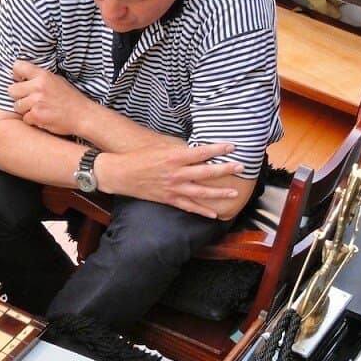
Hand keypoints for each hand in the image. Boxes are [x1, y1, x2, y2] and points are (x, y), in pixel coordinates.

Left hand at [9, 60, 93, 136]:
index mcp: (42, 75)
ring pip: (16, 106)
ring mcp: (36, 101)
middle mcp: (38, 87)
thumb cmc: (70, 98)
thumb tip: (23, 76)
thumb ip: (39, 77)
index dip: (16, 75)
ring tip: (38, 109)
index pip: (17, 67)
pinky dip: (32, 120)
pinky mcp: (36, 115)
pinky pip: (24, 118)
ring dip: (25, 110)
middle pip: (11, 90)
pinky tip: (42, 117)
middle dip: (18, 96)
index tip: (21, 82)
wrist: (82, 115)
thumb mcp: (56, 80)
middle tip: (29, 100)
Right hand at [105, 143, 243, 217]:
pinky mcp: (168, 199)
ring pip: (201, 192)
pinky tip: (213, 214)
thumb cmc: (138, 157)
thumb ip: (179, 149)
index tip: (232, 147)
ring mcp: (173, 188)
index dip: (218, 150)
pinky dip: (201, 211)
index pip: (201, 152)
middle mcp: (176, 173)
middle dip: (226, 170)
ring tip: (234, 193)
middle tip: (241, 167)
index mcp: (174, 157)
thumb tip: (196, 151)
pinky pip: (188, 206)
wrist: (120, 174)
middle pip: (206, 172)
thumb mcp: (159, 147)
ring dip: (219, 193)